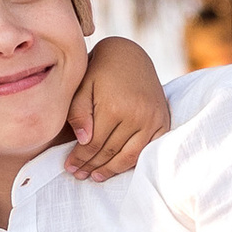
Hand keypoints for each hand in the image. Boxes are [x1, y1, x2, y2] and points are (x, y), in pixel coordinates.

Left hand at [64, 34, 170, 181]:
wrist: (130, 55)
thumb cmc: (100, 70)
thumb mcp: (83, 85)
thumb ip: (79, 113)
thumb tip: (83, 142)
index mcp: (115, 106)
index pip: (94, 143)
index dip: (80, 158)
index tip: (69, 166)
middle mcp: (137, 115)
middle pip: (111, 152)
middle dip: (92, 166)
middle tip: (79, 175)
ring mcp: (153, 119)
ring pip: (130, 156)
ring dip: (112, 169)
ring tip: (96, 176)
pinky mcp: (163, 121)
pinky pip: (148, 149)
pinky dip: (133, 161)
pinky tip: (119, 167)